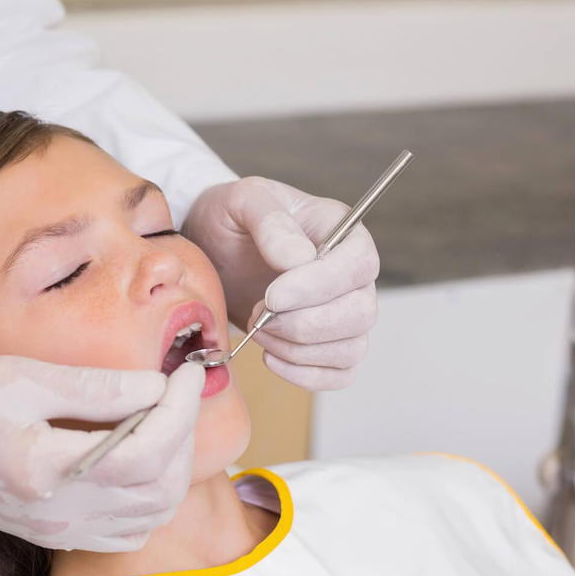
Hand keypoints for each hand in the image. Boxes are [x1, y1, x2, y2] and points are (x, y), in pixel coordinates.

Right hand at [0, 356, 205, 551]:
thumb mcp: (19, 378)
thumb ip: (93, 387)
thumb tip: (157, 386)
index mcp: (45, 469)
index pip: (144, 452)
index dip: (180, 411)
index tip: (187, 372)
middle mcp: (58, 512)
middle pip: (158, 488)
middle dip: (184, 433)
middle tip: (181, 389)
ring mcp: (58, 530)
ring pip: (152, 516)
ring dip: (174, 467)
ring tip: (165, 419)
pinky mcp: (56, 535)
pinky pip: (128, 532)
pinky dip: (152, 498)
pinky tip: (143, 458)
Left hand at [182, 177, 378, 389]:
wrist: (214, 252)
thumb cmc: (232, 221)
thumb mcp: (241, 201)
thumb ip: (270, 220)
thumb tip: (299, 259)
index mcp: (342, 232)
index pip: (358, 264)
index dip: (319, 286)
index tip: (272, 295)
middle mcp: (353, 276)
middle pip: (360, 313)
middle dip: (303, 324)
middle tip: (257, 314)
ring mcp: (344, 314)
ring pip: (350, 349)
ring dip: (299, 350)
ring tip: (258, 331)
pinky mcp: (327, 346)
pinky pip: (338, 374)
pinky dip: (304, 374)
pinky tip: (270, 356)